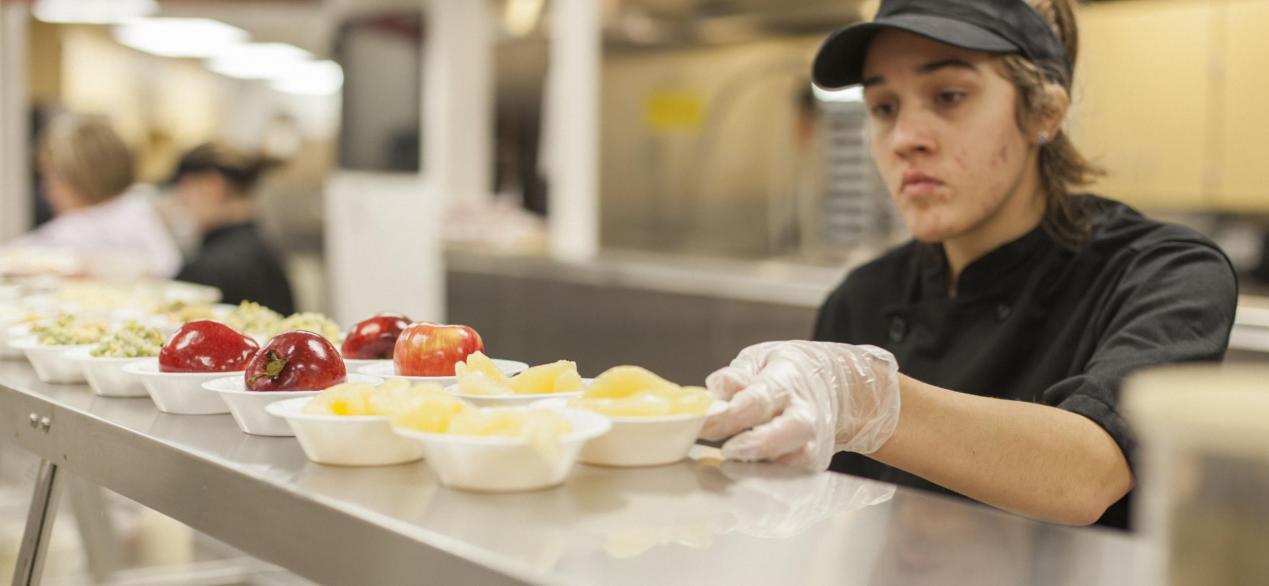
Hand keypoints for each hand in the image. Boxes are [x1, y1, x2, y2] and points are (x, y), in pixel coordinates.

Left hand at [701, 341, 900, 470]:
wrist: (836, 386)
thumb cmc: (787, 373)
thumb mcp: (762, 359)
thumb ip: (737, 375)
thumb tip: (716, 388)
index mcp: (787, 381)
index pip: (757, 401)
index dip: (729, 415)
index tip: (704, 424)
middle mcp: (805, 414)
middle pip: (780, 436)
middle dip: (751, 446)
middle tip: (726, 451)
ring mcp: (812, 443)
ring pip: (787, 463)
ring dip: (756, 468)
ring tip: (729, 466)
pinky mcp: (813, 464)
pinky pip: (787, 477)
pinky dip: (765, 478)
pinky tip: (745, 474)